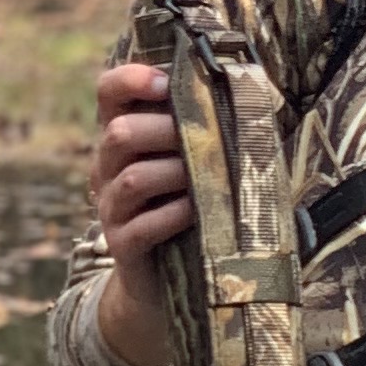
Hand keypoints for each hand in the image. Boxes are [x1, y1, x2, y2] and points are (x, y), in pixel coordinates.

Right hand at [88, 60, 192, 365]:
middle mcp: (106, 169)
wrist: (166, 285)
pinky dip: (174, 215)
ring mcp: (110, 209)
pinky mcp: (122, 246)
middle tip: (205, 138)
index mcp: (121, 138)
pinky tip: (198, 212)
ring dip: (176, 173)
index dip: (131, 80)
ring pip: (133, 177)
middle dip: (166, 131)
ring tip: (208, 177)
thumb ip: (207, 131)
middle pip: (120, 133)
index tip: (166, 84)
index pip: (108, 91)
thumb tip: (259, 94)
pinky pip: (142, 225)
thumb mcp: (194, 165)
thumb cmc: (191, 211)